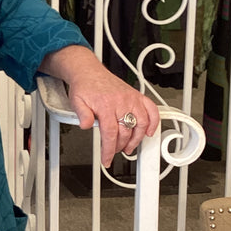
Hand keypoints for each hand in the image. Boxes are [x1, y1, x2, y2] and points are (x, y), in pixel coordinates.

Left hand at [40, 45, 159, 167]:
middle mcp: (121, 102)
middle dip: (120, 146)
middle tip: (115, 151)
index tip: (107, 159)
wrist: (89, 72)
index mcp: (106, 105)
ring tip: (129, 147)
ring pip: (142, 123)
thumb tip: (86, 126)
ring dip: (137, 139)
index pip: (110, 133)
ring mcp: (131, 98)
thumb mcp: (76, 101)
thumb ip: (82, 115)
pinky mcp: (137, 95)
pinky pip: (152, 109)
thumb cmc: (84, 87)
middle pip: (126, 131)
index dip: (109, 150)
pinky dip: (154, 121)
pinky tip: (150, 132)